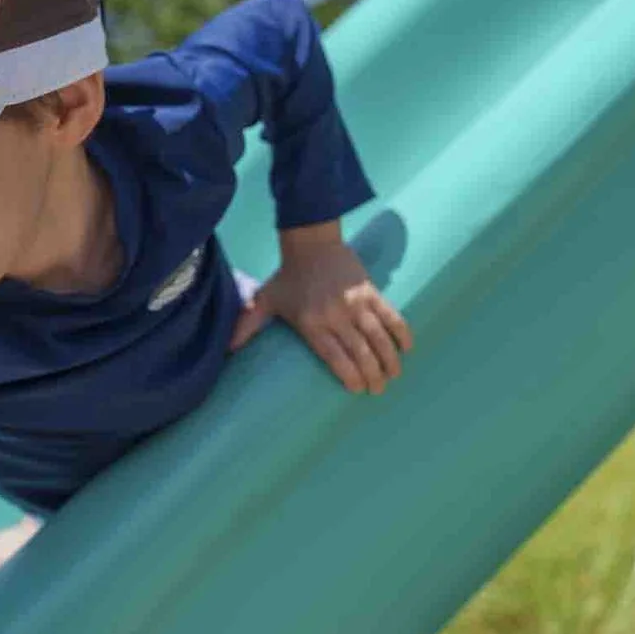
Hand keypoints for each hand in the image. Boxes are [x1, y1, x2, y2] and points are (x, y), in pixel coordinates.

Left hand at [228, 224, 412, 394]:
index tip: (358, 390)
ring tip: (393, 376)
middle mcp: (336, 315)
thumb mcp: (265, 300)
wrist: (311, 243)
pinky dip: (401, 332)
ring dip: (389, 360)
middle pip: (360, 352)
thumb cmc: (288, 276)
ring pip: (378, 337)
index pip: (334, 356)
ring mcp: (356, 303)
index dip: (349, 375)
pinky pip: (391, 315)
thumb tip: (227, 350)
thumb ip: (248, 325)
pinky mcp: (371, 292)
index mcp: (311, 322)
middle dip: (372, 375)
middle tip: (378, 390)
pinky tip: (407, 348)